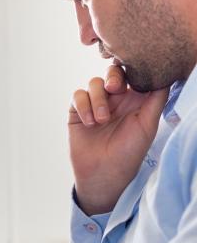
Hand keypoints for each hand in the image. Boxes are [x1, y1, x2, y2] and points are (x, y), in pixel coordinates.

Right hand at [69, 65, 168, 214]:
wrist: (104, 173)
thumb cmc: (129, 152)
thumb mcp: (148, 124)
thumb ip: (157, 98)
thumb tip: (165, 74)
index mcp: (134, 99)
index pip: (132, 73)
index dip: (131, 69)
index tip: (132, 79)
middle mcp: (115, 99)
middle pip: (112, 72)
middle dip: (113, 77)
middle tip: (115, 89)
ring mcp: (95, 104)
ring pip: (94, 83)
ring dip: (98, 100)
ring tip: (101, 121)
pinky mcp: (77, 112)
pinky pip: (78, 96)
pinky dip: (83, 106)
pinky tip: (89, 123)